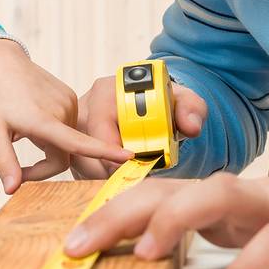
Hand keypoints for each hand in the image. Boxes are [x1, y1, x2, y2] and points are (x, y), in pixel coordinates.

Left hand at [0, 39, 130, 191]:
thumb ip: (4, 162)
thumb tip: (11, 190)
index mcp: (43, 120)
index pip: (77, 143)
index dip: (103, 152)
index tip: (127, 157)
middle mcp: (61, 110)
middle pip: (64, 154)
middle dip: (43, 166)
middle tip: (17, 169)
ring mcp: (68, 101)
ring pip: (67, 141)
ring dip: (48, 146)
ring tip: (24, 131)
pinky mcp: (70, 96)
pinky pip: (67, 126)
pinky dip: (54, 131)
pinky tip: (34, 118)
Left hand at [62, 155, 268, 268]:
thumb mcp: (260, 225)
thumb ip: (219, 231)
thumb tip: (170, 251)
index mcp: (226, 200)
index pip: (158, 195)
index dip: (111, 213)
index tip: (71, 242)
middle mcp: (243, 196)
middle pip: (172, 189)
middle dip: (120, 214)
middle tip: (78, 247)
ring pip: (218, 196)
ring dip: (177, 222)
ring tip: (146, 254)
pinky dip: (247, 265)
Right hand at [69, 72, 208, 179]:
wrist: (154, 110)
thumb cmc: (165, 104)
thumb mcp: (183, 102)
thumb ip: (192, 109)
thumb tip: (190, 127)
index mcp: (106, 91)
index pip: (100, 124)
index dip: (114, 147)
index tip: (135, 160)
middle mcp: (86, 107)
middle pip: (86, 147)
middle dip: (112, 167)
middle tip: (137, 174)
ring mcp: (77, 129)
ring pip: (83, 162)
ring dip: (108, 174)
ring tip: (134, 172)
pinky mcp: (77, 147)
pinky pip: (82, 170)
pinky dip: (102, 178)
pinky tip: (122, 174)